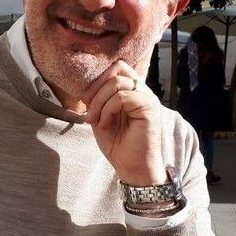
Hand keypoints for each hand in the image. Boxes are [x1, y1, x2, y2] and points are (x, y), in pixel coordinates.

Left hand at [82, 60, 166, 185]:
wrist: (132, 169)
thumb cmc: (117, 144)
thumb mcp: (101, 115)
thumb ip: (98, 97)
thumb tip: (87, 83)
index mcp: (132, 90)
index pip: (117, 67)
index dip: (98, 78)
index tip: (85, 99)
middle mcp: (142, 90)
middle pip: (117, 68)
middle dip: (97, 86)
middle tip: (87, 107)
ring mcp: (147, 97)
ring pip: (117, 82)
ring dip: (99, 101)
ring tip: (94, 120)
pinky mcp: (149, 107)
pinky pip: (122, 97)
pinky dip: (107, 109)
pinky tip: (104, 125)